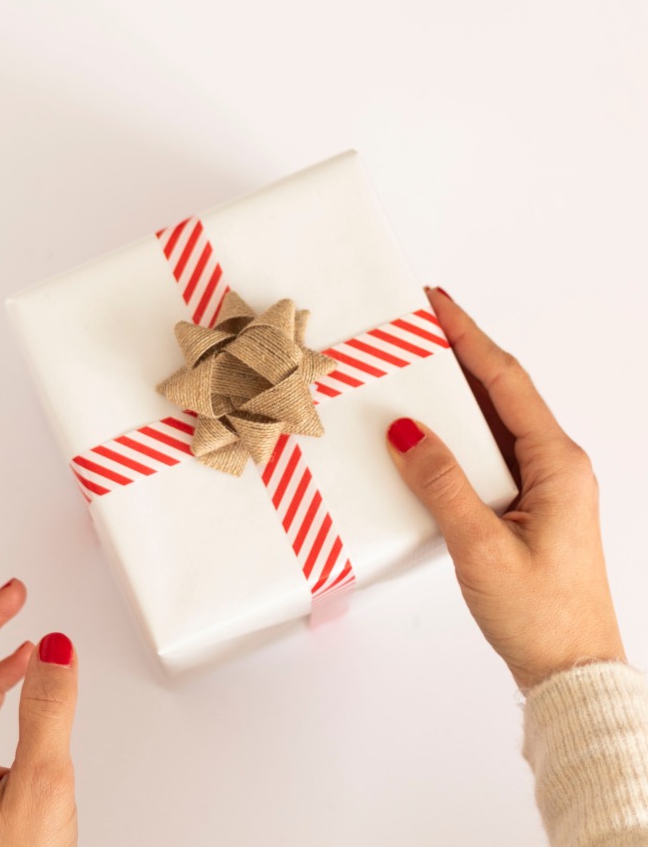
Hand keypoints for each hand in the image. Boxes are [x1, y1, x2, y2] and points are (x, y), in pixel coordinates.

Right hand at [385, 286, 625, 691]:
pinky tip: (428, 435)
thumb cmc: (542, 619)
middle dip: (459, 354)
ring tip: (415, 369)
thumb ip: (441, 485)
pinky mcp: (529, 509)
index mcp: (558, 464)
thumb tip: (405, 431)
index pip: (506, 381)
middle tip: (418, 325)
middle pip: (501, 393)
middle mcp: (557, 467)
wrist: (573, 674)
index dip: (469, 336)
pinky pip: (490, 455)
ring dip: (456, 395)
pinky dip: (457, 436)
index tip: (437, 304)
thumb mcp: (481, 549)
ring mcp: (545, 488)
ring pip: (494, 424)